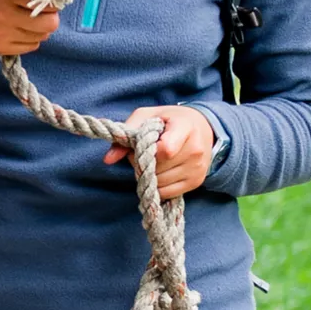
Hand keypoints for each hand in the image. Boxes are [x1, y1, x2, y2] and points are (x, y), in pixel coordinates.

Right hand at [0, 0, 59, 54]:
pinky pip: (31, 47)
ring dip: (41, 27)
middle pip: (49, 24)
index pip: (46, 0)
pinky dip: (31, 38)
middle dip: (51, 15)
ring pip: (42, 37)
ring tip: (29, 17)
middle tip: (44, 8)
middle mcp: (2, 15)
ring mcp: (0, 33)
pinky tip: (20, 27)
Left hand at [103, 104, 217, 199]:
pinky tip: (160, 171)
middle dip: (143, 163)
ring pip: (160, 183)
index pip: (166, 149)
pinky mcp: (196, 182)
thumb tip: (108, 159)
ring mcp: (197, 168)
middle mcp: (195, 149)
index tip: (142, 145)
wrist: (201, 127)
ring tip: (153, 161)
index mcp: (185, 127)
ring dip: (149, 176)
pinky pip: (167, 192)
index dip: (147, 152)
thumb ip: (127, 133)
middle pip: (158, 168)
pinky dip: (157, 185)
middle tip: (143, 153)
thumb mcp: (147, 116)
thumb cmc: (169, 120)